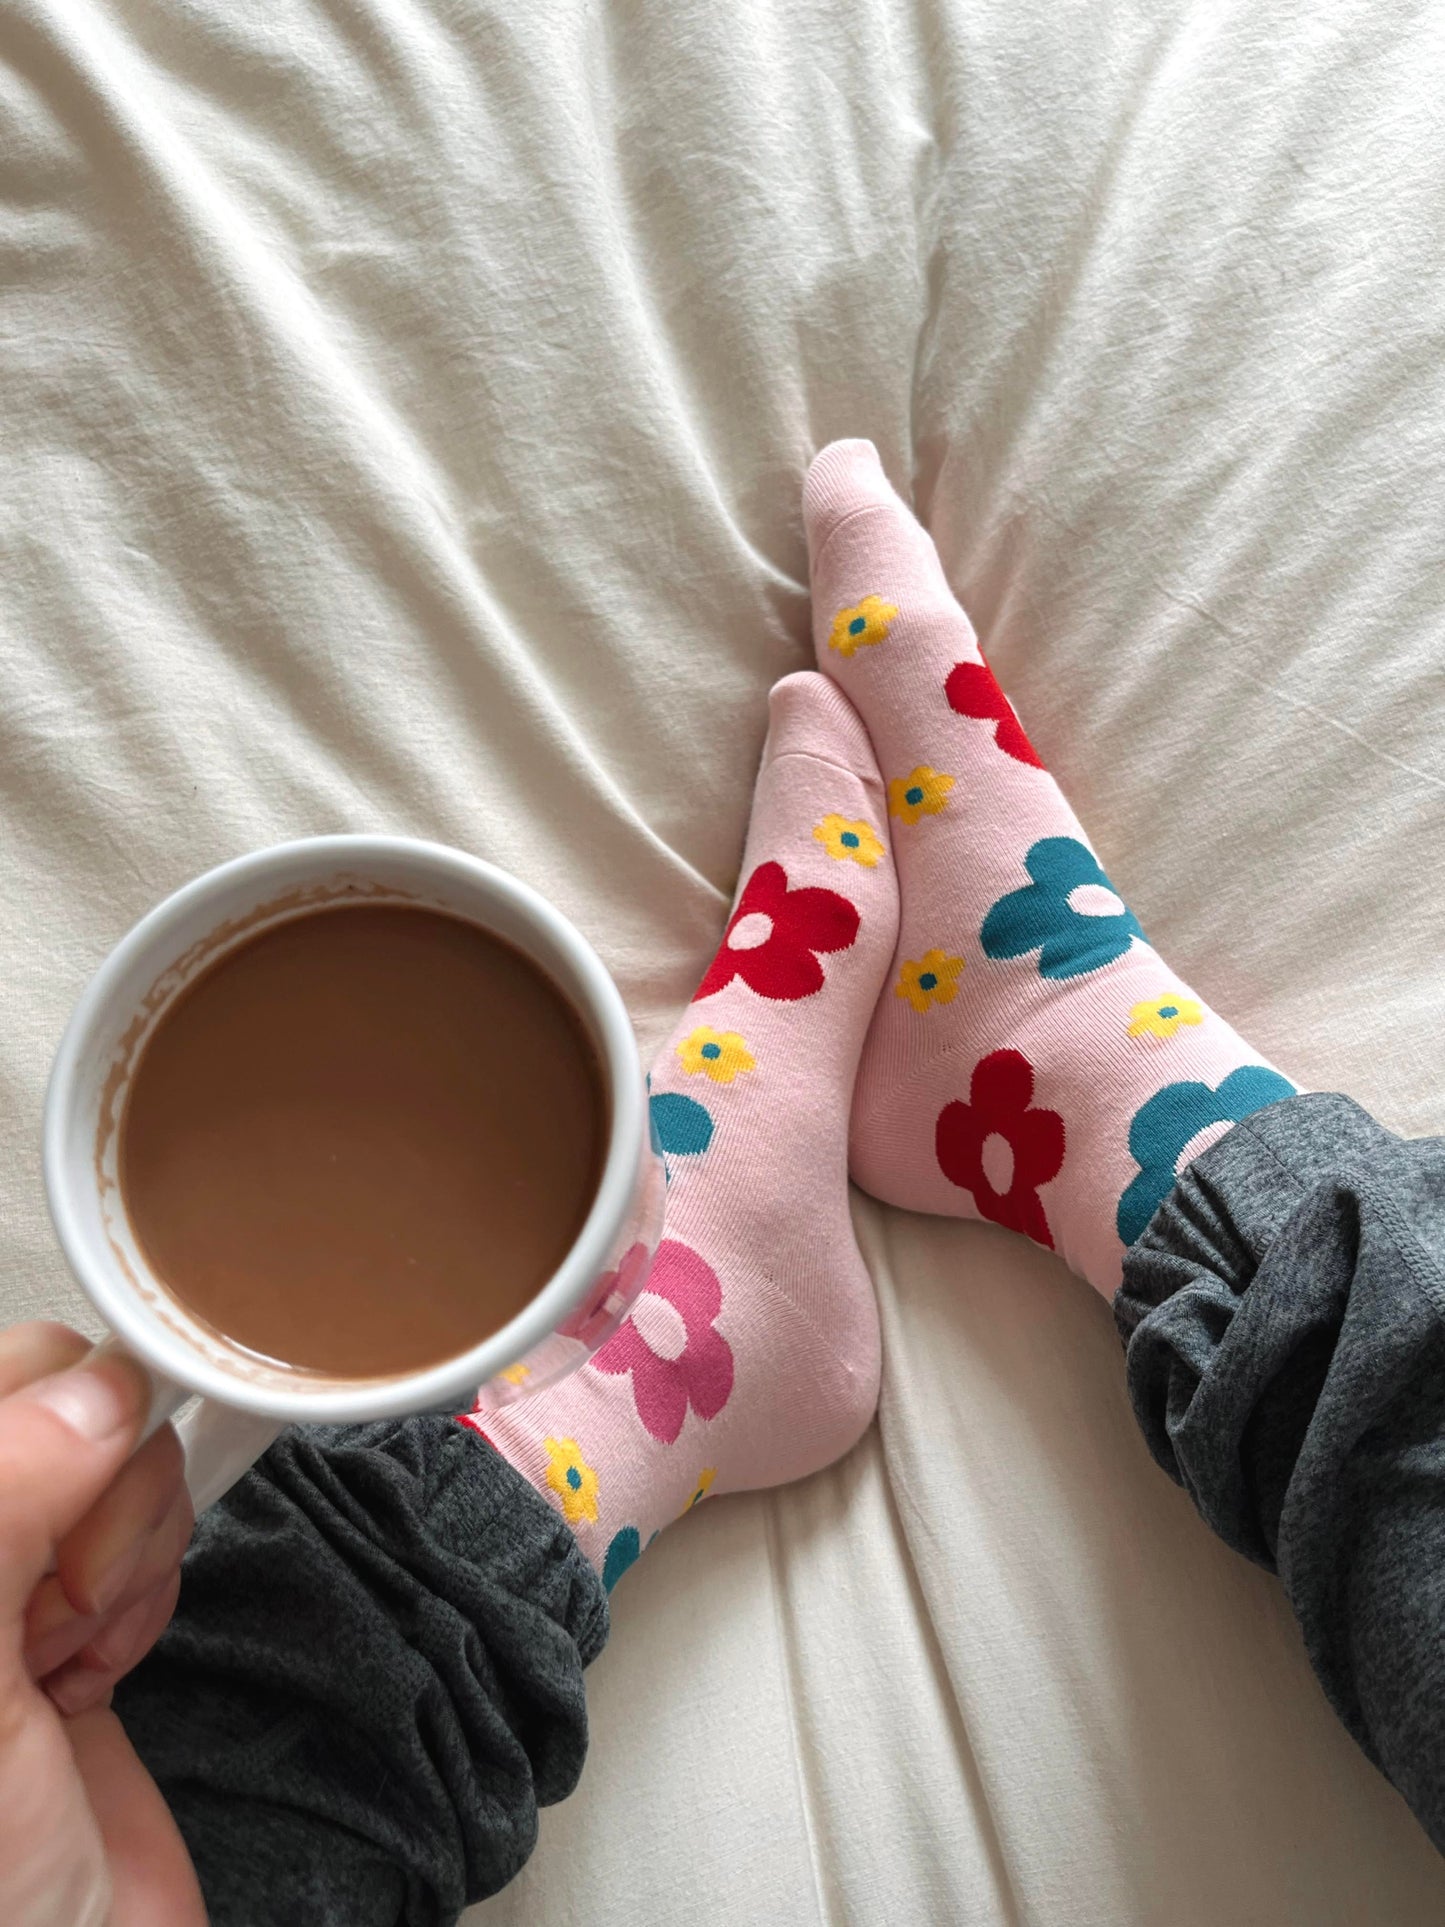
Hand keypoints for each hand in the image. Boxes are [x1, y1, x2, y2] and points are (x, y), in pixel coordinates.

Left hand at [0, 1322, 203, 1925]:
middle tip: (50, 1610)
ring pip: (116, 1467)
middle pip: (60, 1408)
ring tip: (66, 1662)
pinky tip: (91, 1674)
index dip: (49, 1423)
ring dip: (118, 1566)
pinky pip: (144, 1535)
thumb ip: (0, 1507)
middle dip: (91, 1502)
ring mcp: (7, 1579)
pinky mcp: (72, 1613)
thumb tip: (94, 1390)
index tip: (69, 1502)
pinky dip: (141, 1598)